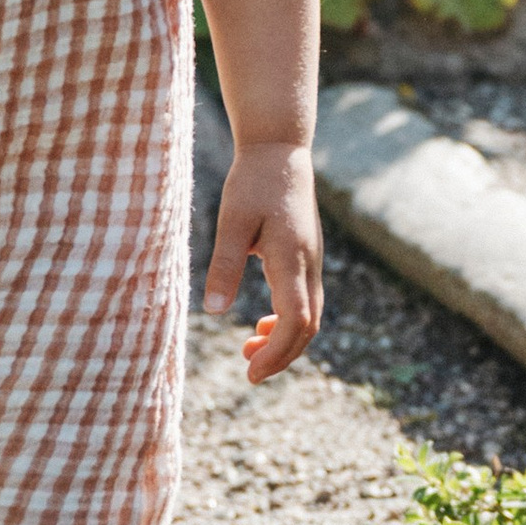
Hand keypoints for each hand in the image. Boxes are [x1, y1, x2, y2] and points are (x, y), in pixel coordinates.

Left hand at [203, 139, 322, 383]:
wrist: (280, 150)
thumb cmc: (253, 182)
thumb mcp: (231, 221)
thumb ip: (224, 265)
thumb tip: (213, 311)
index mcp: (292, 258)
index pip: (296, 320)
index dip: (277, 352)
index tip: (251, 372)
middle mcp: (309, 264)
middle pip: (308, 327)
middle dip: (282, 356)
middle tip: (250, 374)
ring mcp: (312, 261)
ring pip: (311, 316)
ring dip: (284, 340)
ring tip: (249, 351)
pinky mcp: (307, 257)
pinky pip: (306, 301)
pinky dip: (288, 321)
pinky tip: (263, 323)